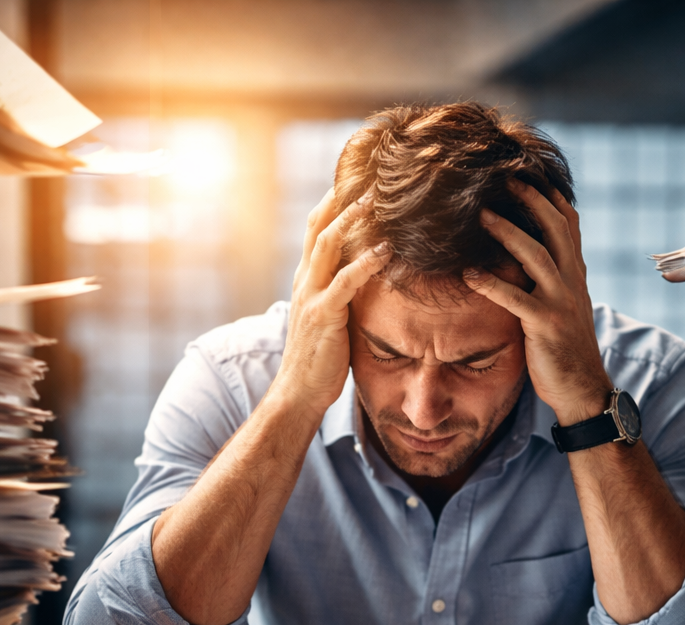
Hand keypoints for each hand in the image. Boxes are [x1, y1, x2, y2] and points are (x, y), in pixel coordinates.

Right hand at [275, 188, 390, 415]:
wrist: (298, 391)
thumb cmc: (320, 356)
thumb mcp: (330, 314)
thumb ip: (343, 290)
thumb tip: (369, 271)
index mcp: (306, 277)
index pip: (317, 225)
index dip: (335, 198)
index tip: (358, 175)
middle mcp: (305, 279)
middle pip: (319, 224)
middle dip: (342, 196)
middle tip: (369, 172)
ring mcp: (311, 296)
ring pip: (328, 245)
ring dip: (353, 219)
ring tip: (378, 200)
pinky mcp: (323, 316)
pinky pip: (345, 282)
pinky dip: (365, 263)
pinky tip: (385, 250)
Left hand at [462, 179, 611, 423]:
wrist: (582, 389)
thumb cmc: (565, 350)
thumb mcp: (563, 308)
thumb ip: (550, 282)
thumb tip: (528, 260)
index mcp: (575, 275)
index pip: (568, 224)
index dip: (550, 196)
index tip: (527, 172)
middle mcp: (572, 282)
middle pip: (555, 228)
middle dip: (530, 199)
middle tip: (503, 177)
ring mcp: (561, 302)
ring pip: (536, 255)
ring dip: (508, 232)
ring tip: (481, 215)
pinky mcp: (545, 325)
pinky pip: (516, 299)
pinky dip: (491, 284)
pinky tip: (468, 274)